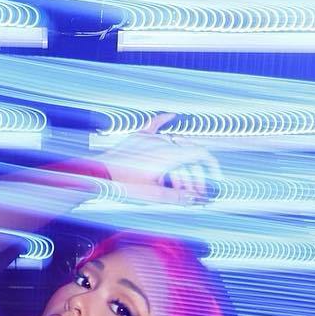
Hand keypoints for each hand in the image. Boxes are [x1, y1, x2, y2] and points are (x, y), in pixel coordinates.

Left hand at [92, 112, 221, 205]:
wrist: (98, 175)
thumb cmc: (122, 186)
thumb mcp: (152, 196)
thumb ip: (176, 197)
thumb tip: (195, 200)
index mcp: (169, 155)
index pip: (200, 154)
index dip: (211, 166)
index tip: (215, 178)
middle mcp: (162, 143)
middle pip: (188, 154)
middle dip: (195, 174)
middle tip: (197, 191)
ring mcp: (149, 138)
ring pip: (174, 146)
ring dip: (181, 163)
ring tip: (181, 183)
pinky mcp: (137, 137)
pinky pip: (154, 125)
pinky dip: (164, 121)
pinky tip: (172, 115)